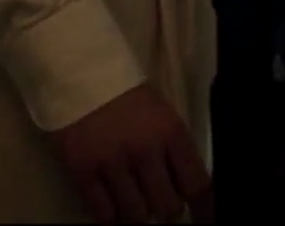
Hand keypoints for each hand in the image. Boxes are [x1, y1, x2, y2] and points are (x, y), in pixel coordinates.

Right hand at [50, 84, 212, 223]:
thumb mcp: (162, 115)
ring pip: (136, 215)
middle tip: (158, 199)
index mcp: (172, 132)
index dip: (204, 208)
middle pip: (168, 207)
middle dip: (166, 208)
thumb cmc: (126, 94)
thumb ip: (174, 150)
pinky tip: (112, 204)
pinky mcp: (82, 170)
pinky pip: (103, 212)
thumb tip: (184, 187)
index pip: (197, 184)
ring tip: (134, 200)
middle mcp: (146, 150)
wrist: (79, 73)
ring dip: (137, 213)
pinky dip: (110, 215)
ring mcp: (113, 162)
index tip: (203, 217)